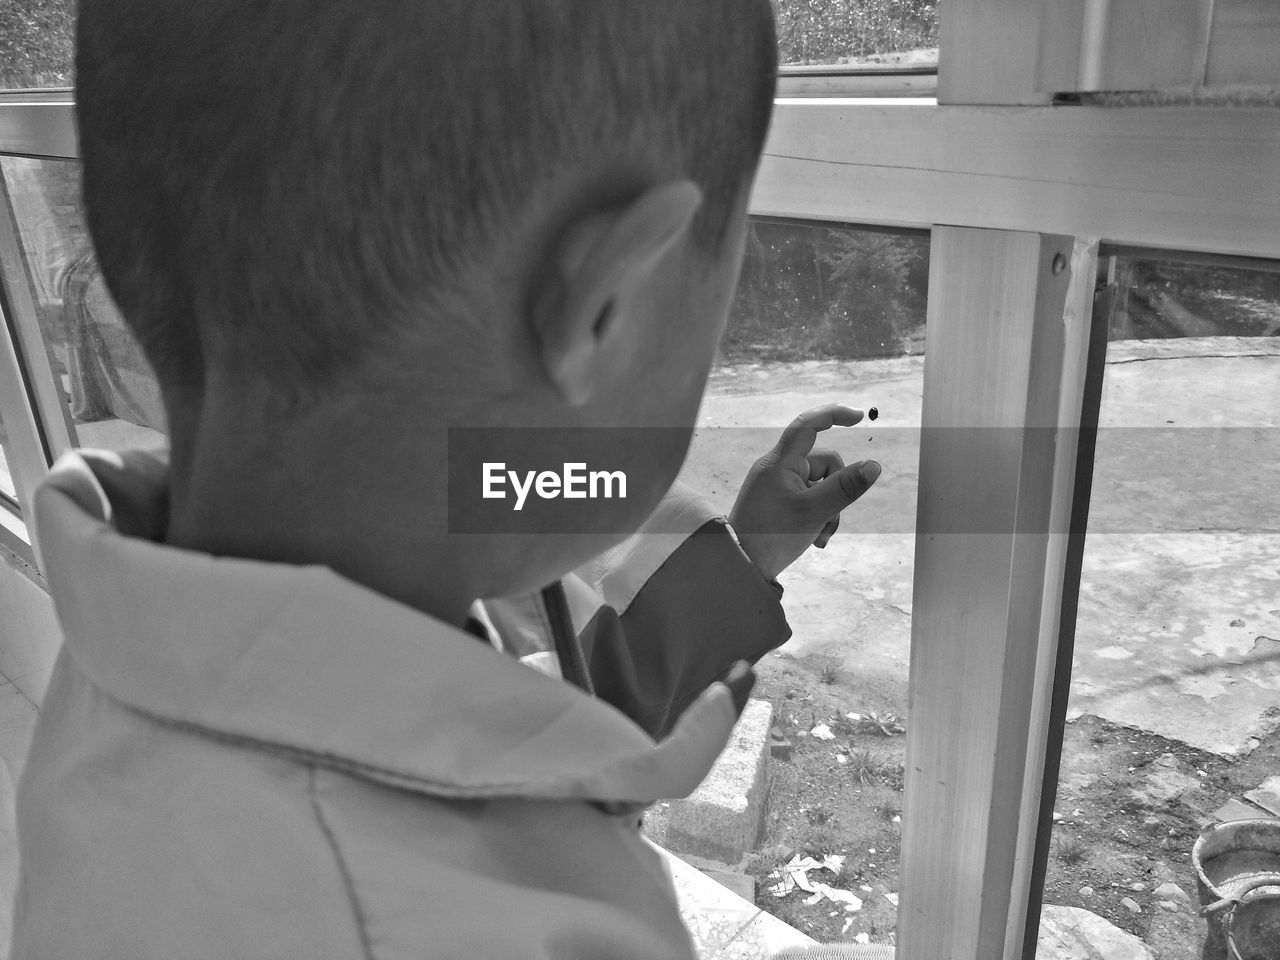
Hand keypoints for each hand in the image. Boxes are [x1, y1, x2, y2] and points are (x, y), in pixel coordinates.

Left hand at [728, 404, 880, 580]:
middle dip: (836, 492)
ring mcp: (778, 484)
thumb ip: (845, 487)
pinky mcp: (779, 500)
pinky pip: (810, 499)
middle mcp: (777, 468)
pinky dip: (818, 515)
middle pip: (824, 464)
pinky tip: (815, 538)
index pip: (807, 425)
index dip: (833, 414)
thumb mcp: (815, 512)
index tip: (859, 417)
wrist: (741, 565)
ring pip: (821, 485)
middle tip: (828, 521)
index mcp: (779, 463)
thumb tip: (873, 465)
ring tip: (820, 535)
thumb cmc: (771, 537)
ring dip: (829, 510)